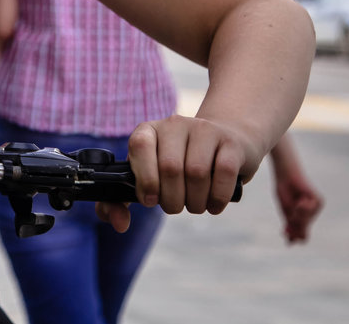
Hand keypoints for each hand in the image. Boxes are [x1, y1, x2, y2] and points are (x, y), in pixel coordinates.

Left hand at [125, 114, 257, 219]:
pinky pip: (223, 173)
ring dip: (195, 201)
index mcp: (149, 130)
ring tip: (195, 205)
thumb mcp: (149, 176)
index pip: (139, 146)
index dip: (144, 179)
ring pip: (197, 173)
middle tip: (175, 206)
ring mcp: (204, 129)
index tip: (149, 201)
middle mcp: (175, 124)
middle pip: (170, 167)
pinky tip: (213, 204)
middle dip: (172, 200)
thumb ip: (122, 201)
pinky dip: (217, 198)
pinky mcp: (230, 142)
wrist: (224, 143)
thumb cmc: (178, 166)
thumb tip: (118, 224)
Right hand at [274, 168, 322, 242]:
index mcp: (302, 215)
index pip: (301, 232)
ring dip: (298, 215)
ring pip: (306, 222)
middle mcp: (311, 213)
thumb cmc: (284, 190)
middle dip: (295, 224)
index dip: (294, 236)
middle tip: (290, 212)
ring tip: (295, 204)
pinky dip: (303, 208)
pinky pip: (309, 212)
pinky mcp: (318, 201)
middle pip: (303, 228)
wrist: (286, 173)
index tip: (288, 241)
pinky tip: (301, 200)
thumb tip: (292, 242)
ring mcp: (315, 208)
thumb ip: (291, 225)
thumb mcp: (286, 210)